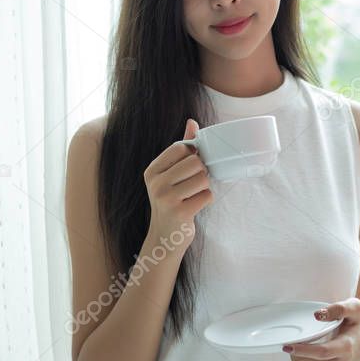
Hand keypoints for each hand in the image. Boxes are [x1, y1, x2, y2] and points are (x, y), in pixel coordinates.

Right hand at [143, 118, 212, 245]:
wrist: (164, 238)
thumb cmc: (171, 201)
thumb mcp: (170, 174)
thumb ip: (182, 148)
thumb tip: (192, 122)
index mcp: (152, 170)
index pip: (181, 148)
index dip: (192, 155)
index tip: (188, 169)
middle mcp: (156, 183)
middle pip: (195, 163)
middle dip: (201, 173)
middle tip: (193, 185)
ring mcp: (166, 198)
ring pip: (203, 179)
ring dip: (205, 187)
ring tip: (193, 195)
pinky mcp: (179, 212)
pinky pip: (207, 196)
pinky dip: (206, 200)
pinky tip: (195, 206)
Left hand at [282, 298, 359, 360]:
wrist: (357, 343)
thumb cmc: (350, 323)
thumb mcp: (353, 308)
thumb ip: (340, 308)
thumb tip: (318, 315)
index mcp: (347, 347)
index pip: (322, 352)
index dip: (303, 349)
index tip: (288, 344)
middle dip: (294, 354)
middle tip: (289, 343)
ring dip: (297, 358)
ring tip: (301, 346)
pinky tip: (308, 355)